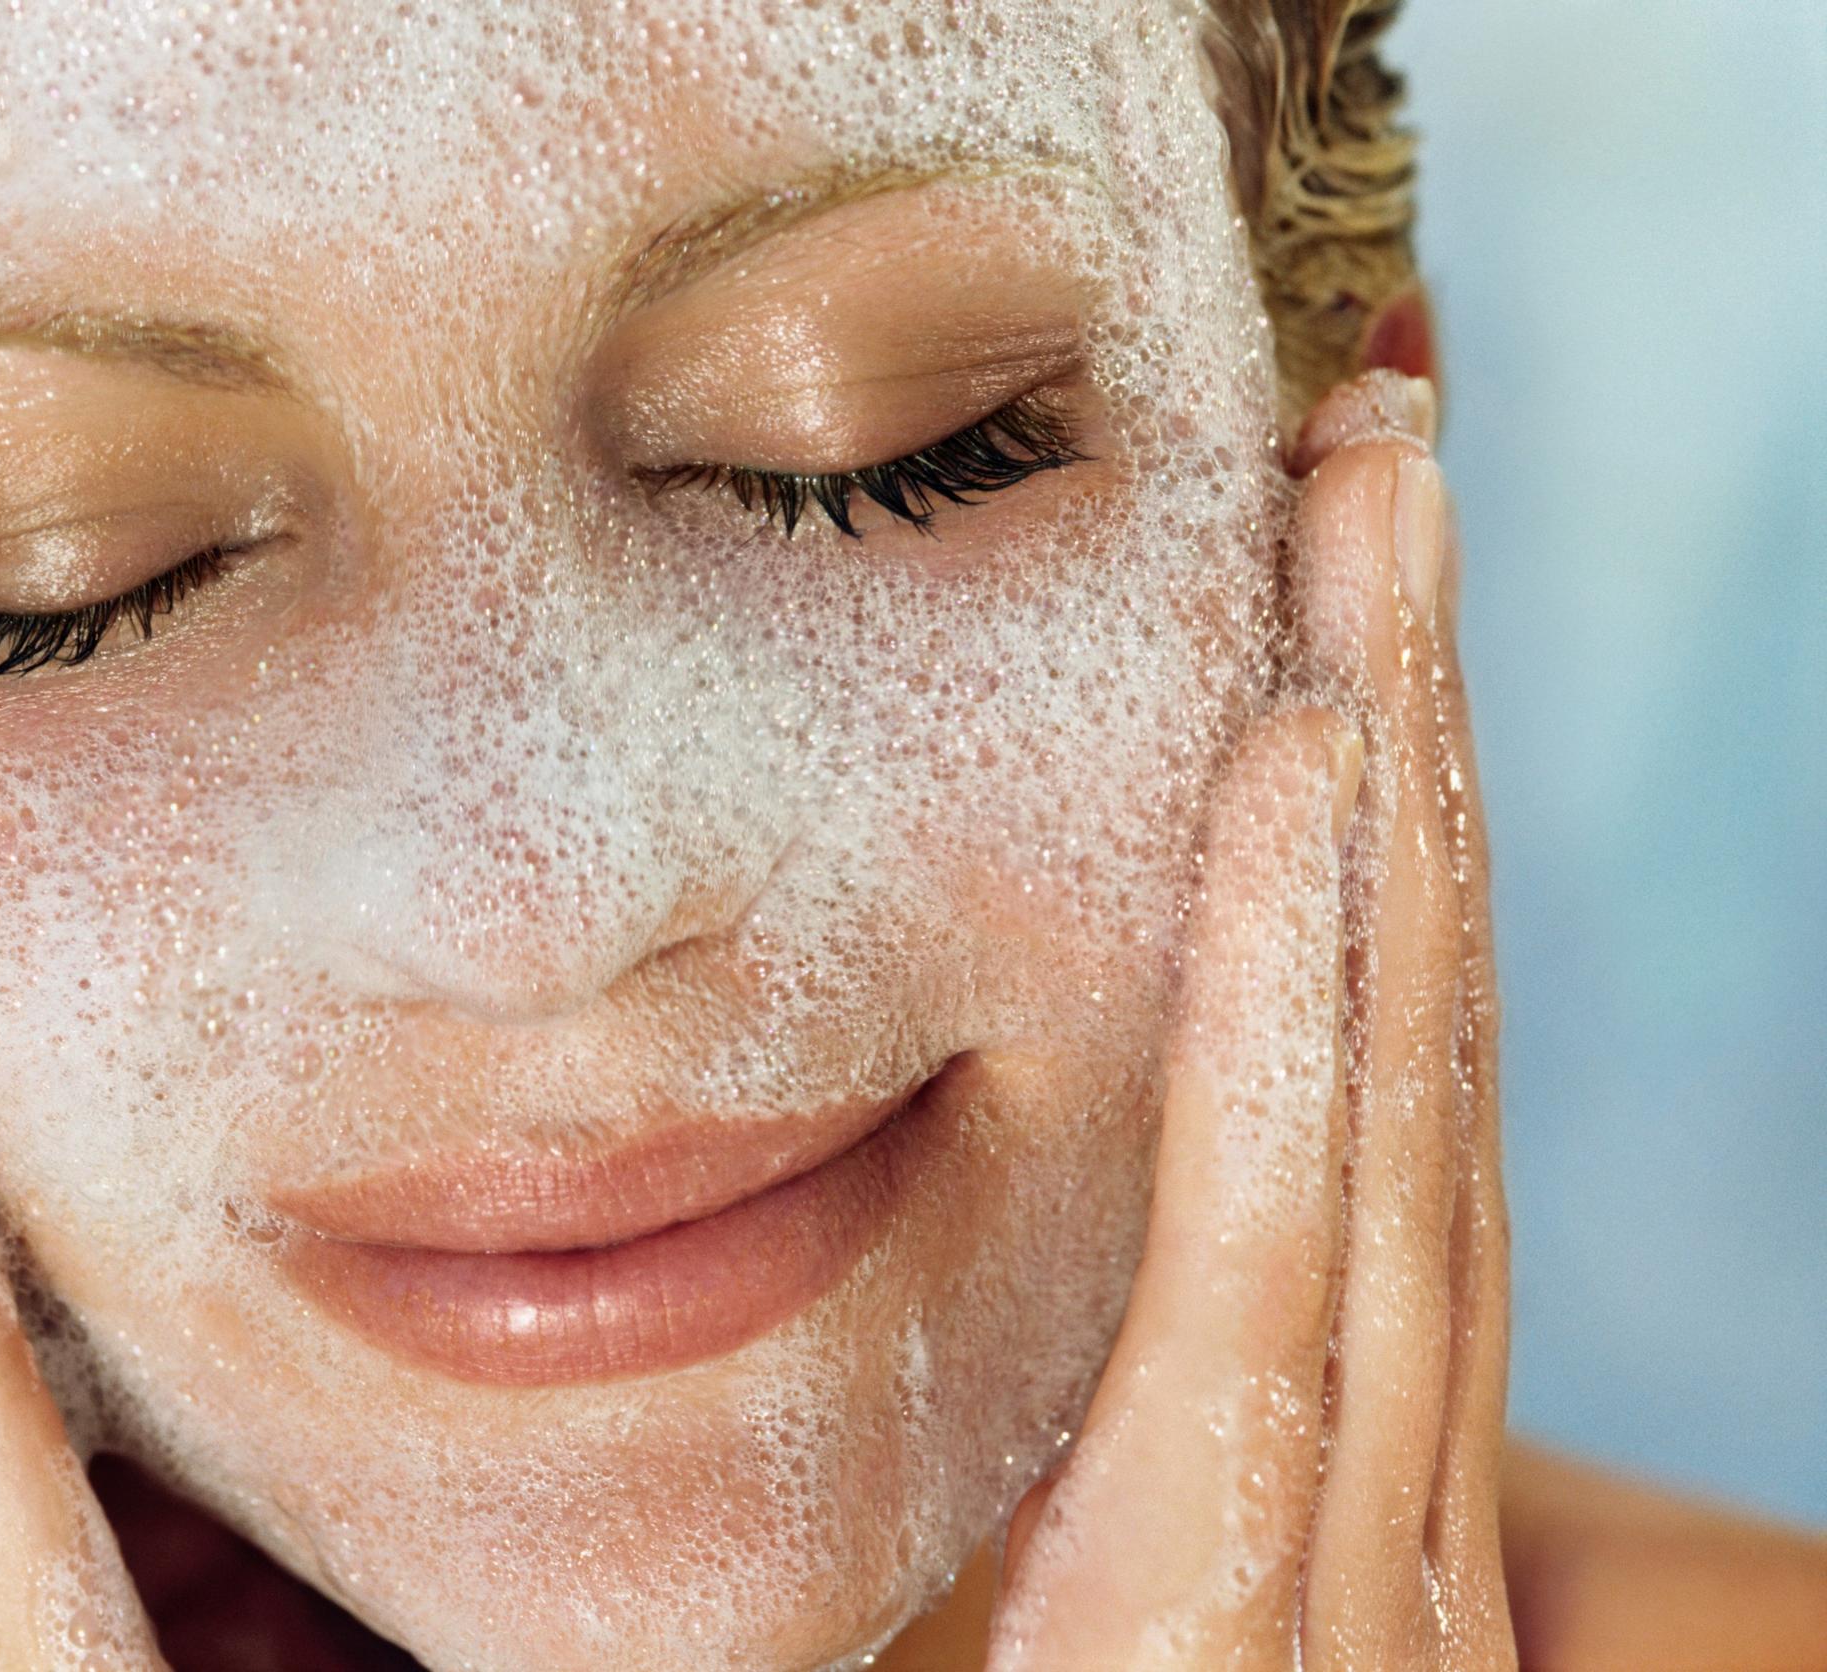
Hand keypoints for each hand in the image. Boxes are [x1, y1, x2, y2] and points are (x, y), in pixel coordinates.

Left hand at [986, 372, 1512, 1668]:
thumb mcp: (1007, 1632)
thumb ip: (1040, 1459)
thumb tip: (1019, 1264)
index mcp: (1291, 1483)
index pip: (1342, 1114)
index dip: (1359, 855)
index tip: (1331, 616)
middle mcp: (1358, 1488)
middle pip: (1392, 1052)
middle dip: (1414, 741)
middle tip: (1382, 457)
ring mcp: (1342, 1557)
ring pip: (1386, 1103)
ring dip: (1390, 793)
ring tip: (1375, 525)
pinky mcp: (1246, 1616)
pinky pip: (1286, 1258)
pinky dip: (1305, 1010)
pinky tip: (1304, 779)